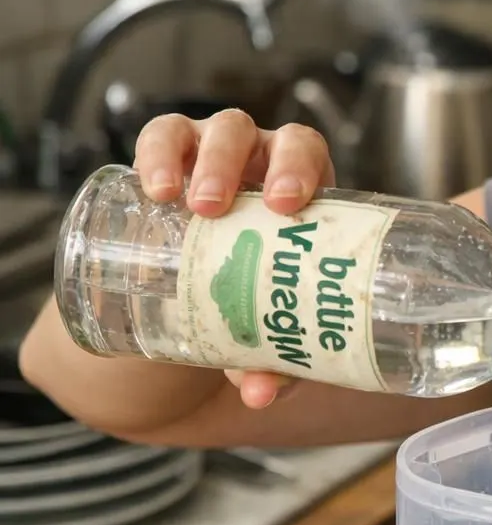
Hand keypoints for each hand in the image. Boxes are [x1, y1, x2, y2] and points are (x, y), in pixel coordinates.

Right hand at [133, 108, 335, 409]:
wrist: (204, 284)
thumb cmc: (259, 291)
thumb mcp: (269, 320)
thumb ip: (272, 357)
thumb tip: (261, 394)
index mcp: (305, 187)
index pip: (309, 155)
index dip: (300, 168)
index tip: (288, 205)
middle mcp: (264, 160)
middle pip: (261, 138)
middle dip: (238, 165)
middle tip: (217, 207)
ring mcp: (217, 150)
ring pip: (211, 130)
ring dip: (195, 159)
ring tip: (176, 199)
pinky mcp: (172, 155)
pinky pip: (161, 136)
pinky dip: (155, 153)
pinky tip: (149, 185)